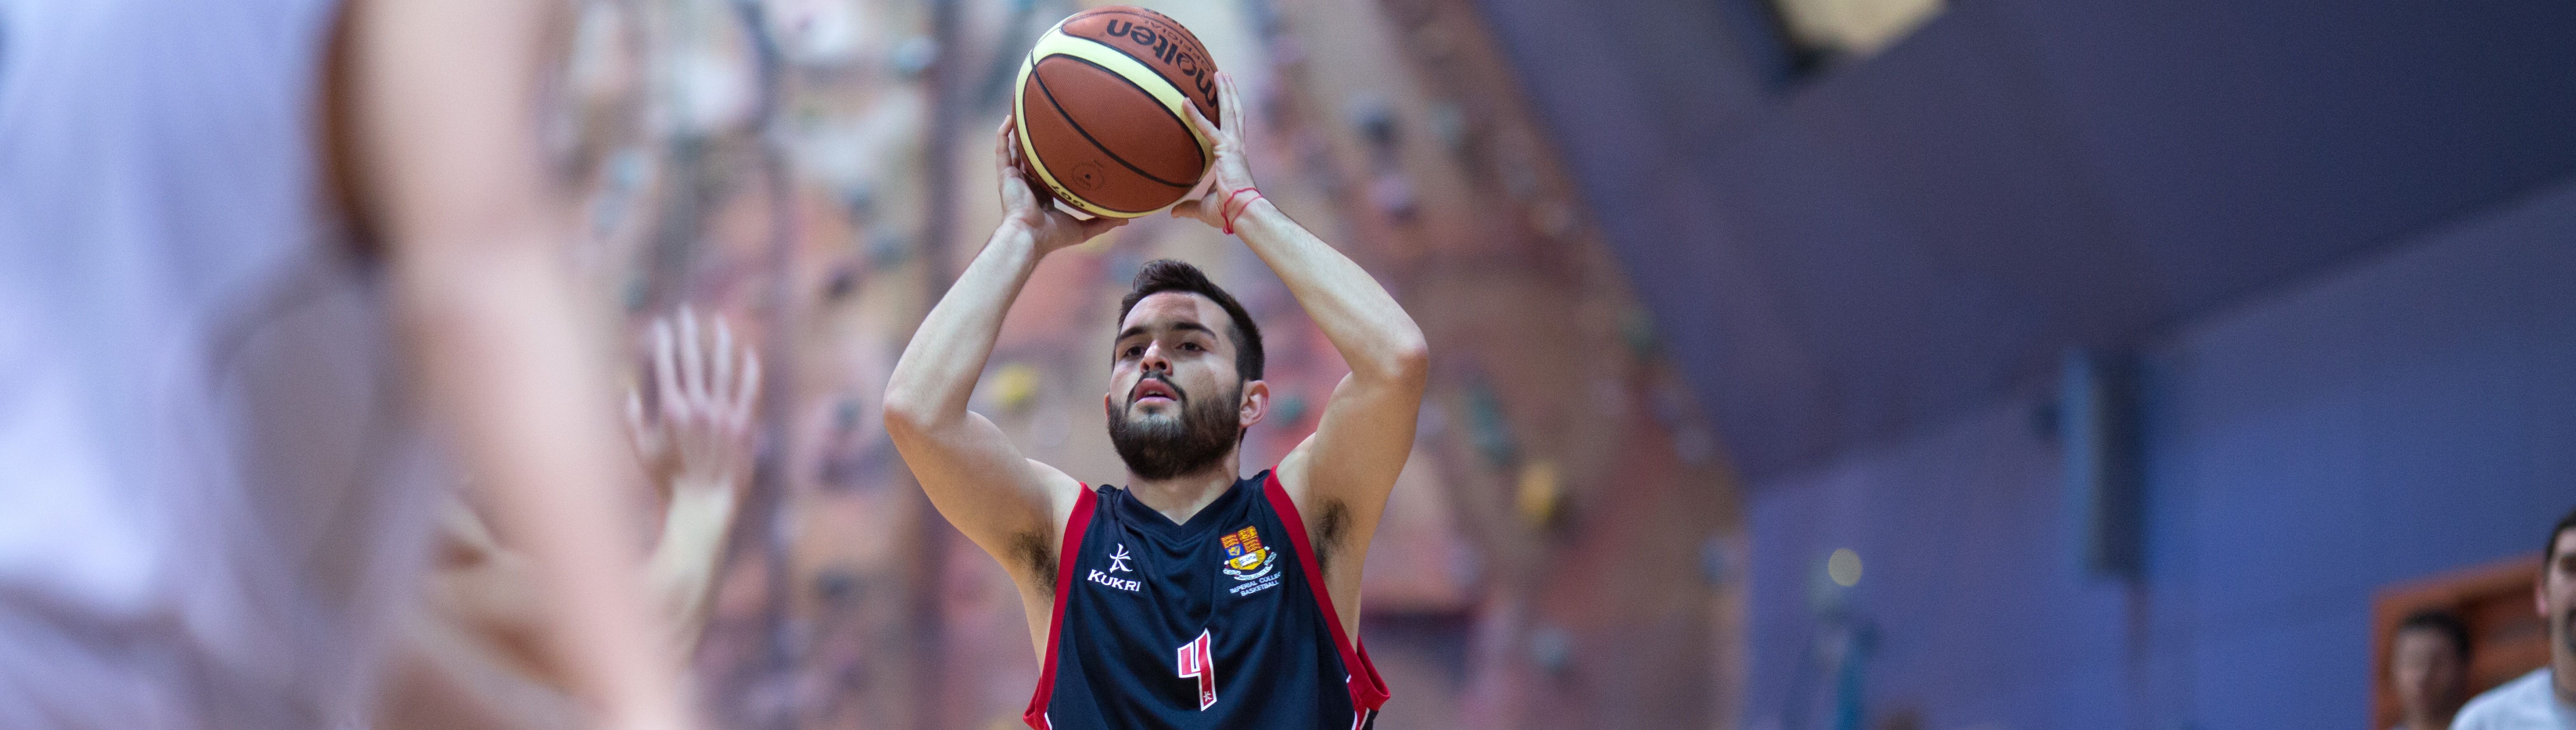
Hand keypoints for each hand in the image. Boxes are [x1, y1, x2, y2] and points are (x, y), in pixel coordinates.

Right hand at [627, 307, 759, 504]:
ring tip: (719, 324)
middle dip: (688, 332)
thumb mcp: (640, 450)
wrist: (701, 505)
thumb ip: (629, 419)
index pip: (665, 363)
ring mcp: (723, 413)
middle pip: (693, 358)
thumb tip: (626, 391)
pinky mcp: (744, 424)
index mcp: (670, 408)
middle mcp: (697, 406)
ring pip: (723, 367)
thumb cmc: (667, 481)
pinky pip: (748, 389)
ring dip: (720, 342)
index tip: (662, 325)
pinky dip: (749, 369)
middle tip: (686, 313)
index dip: (663, 341)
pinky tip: (749, 353)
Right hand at [996, 116, 1126, 253]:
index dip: (1054, 159)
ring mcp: (1014, 179)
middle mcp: (1026, 185)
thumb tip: (1127, 219)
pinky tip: (1011, 117)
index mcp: (1042, 195)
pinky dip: (1004, 133)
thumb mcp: (1084, 229)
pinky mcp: (1004, 175)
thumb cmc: (1054, 236)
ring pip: (1014, 149)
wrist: (1030, 236)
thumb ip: (1103, 222)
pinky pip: (1001, 149)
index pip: (1047, 173)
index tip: (1069, 145)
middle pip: (1030, 157)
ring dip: (1018, 132)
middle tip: (1048, 123)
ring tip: (1025, 111)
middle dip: (1037, 141)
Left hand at [1170, 71, 1256, 229]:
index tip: (1224, 98)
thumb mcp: (1203, 207)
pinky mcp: (1226, 149)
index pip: (1231, 129)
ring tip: (1219, 73)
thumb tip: (1174, 212)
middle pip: (1234, 113)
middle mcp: (1236, 147)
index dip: (1228, 113)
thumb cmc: (1227, 212)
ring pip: (1229, 111)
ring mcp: (1233, 146)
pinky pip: (1207, 128)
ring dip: (1224, 91)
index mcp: (1233, 157)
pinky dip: (1196, 114)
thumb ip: (1189, 206)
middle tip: (1223, 75)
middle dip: (1229, 93)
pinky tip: (1185, 101)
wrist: (1241, 213)